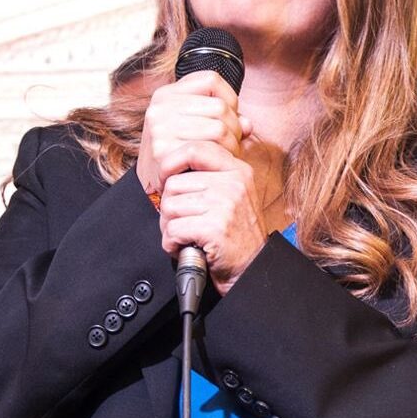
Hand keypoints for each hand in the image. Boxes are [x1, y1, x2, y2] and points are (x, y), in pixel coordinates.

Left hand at [135, 71, 267, 294]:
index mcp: (237, 169)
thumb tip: (174, 156)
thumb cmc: (234, 234)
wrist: (251, 268)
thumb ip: (210, 173)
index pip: (193, 149)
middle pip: (173, 183)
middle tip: (182, 222)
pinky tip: (186, 246)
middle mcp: (233, 182)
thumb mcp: (231, 194)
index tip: (165, 180)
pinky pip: (172, 229)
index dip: (170, 163)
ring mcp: (225, 204)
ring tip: (187, 235)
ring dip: (169, 226)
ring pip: (169, 206)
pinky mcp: (214, 227)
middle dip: (169, 207)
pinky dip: (172, 243)